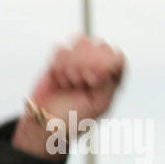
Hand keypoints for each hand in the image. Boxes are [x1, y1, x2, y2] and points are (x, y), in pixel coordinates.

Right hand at [15, 36, 124, 159]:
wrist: (47, 121)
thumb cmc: (75, 117)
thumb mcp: (99, 105)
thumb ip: (108, 82)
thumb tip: (113, 58)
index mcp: (112, 80)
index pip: (118, 58)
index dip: (106, 63)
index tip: (93, 80)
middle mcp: (98, 68)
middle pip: (101, 46)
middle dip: (88, 62)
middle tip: (81, 81)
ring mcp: (79, 61)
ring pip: (81, 42)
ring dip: (73, 62)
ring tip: (70, 82)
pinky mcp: (60, 60)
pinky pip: (61, 49)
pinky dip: (58, 64)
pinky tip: (59, 79)